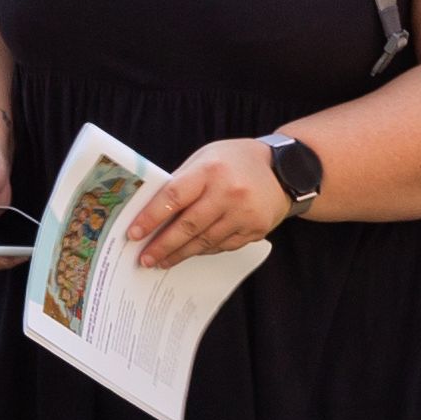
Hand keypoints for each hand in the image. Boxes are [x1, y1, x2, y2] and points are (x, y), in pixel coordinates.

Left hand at [125, 137, 301, 267]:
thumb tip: (153, 210)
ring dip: (180, 253)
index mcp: (210, 170)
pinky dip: (203, 250)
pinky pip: (222, 246)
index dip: (151, 217)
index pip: (174, 196)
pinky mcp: (255, 230)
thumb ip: (183, 181)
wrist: (286, 171)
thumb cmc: (236, 161)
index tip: (134, 233)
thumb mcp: (206, 158)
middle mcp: (228, 192)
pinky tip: (189, 253)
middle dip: (162, 245)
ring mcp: (244, 214)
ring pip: (204, 240)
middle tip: (144, 258)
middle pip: (188, 225)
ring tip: (161, 261)